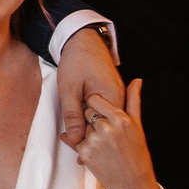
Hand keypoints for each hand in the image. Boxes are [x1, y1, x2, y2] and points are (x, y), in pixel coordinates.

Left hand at [57, 28, 123, 148]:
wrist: (83, 40)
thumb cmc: (76, 62)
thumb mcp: (69, 90)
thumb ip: (72, 115)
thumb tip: (74, 140)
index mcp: (113, 98)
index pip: (102, 128)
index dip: (88, 139)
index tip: (75, 148)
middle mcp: (120, 99)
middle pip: (105, 126)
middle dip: (89, 137)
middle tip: (74, 147)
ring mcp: (118, 96)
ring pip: (104, 121)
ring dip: (90, 129)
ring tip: (76, 139)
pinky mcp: (113, 94)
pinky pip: (104, 114)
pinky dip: (93, 120)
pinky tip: (81, 125)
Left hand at [75, 81, 163, 188]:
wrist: (133, 184)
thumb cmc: (137, 153)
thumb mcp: (136, 125)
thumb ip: (133, 100)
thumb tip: (137, 80)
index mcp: (120, 119)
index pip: (94, 100)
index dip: (95, 105)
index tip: (99, 110)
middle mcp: (107, 129)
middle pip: (86, 113)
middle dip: (91, 120)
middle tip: (104, 132)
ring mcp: (95, 141)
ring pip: (81, 127)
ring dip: (87, 133)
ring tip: (104, 146)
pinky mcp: (85, 153)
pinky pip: (75, 141)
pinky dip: (81, 145)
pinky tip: (96, 153)